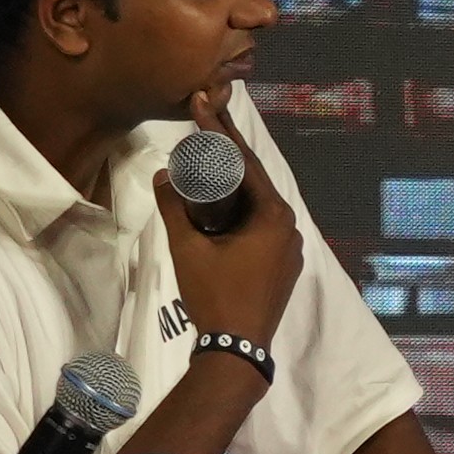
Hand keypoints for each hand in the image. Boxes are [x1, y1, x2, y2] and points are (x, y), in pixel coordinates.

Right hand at [161, 144, 312, 371]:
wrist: (237, 349)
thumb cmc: (215, 295)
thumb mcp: (188, 248)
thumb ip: (174, 208)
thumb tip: (163, 174)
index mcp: (274, 216)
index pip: (246, 162)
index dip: (221, 132)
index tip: (204, 104)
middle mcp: (290, 227)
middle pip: (256, 181)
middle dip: (228, 154)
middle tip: (203, 126)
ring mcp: (291, 249)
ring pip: (259, 205)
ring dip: (235, 185)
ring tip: (208, 161)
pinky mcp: (284, 266)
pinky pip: (263, 227)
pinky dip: (242, 211)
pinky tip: (222, 205)